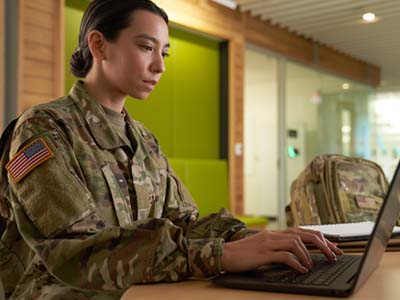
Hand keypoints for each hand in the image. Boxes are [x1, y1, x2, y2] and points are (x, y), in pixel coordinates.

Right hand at [221, 227, 342, 272]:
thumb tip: (296, 255)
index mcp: (275, 234)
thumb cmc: (243, 254)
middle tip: (333, 255)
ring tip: (312, 266)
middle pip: (303, 234)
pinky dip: (296, 263)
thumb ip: (277, 248)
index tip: (333, 247)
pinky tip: (301, 270)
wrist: (225, 254)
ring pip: (296, 243)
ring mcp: (268, 243)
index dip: (320, 239)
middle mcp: (273, 235)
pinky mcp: (263, 254)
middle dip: (322, 244)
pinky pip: (285, 256)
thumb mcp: (263, 248)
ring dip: (308, 255)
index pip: (302, 231)